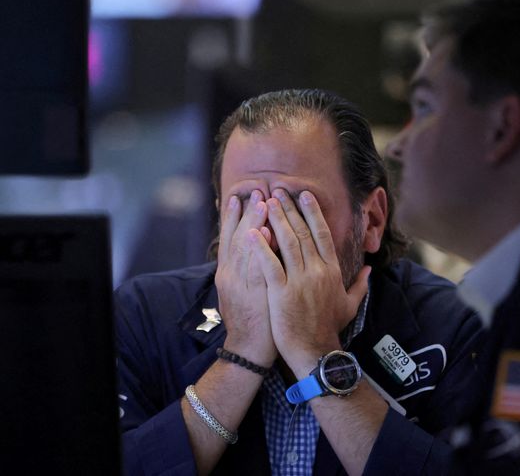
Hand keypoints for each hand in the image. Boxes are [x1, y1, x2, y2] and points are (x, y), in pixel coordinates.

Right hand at [215, 190, 276, 367]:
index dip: (232, 216)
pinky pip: (259, 268)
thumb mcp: (241, 291)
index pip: (228, 239)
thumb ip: (246, 267)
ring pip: (246, 249)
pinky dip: (264, 250)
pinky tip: (270, 233)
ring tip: (263, 202)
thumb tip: (257, 243)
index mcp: (226, 273)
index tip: (238, 195)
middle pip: (237, 237)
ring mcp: (241, 285)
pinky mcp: (255, 295)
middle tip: (256, 190)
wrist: (248, 350)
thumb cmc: (251, 319)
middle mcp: (230, 276)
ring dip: (255, 224)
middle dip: (246, 213)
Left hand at [248, 189, 369, 376]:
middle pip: (302, 232)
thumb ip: (361, 284)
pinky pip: (270, 265)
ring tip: (265, 202)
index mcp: (332, 270)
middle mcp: (317, 271)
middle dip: (289, 209)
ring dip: (276, 220)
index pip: (322, 234)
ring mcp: (299, 281)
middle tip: (278, 190)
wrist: (316, 352)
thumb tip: (370, 269)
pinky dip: (261, 247)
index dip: (312, 212)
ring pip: (287, 243)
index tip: (304, 195)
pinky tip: (252, 232)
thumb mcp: (350, 304)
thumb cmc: (330, 329)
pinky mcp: (281, 293)